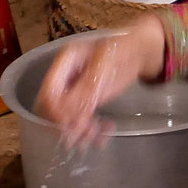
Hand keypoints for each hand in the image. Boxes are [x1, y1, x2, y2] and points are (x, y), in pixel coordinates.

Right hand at [33, 14, 167, 147]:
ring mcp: (74, 91)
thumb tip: (71, 120)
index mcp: (64, 62)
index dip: (56, 114)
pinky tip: (106, 132)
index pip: (48, 94)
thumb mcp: (105, 66)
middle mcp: (64, 78)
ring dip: (80, 133)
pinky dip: (91, 131)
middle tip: (88, 135)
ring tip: (98, 138)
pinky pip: (81, 122)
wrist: (138, 51)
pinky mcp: (86, 102)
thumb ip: (87, 90)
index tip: (73, 128)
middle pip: (54, 110)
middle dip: (68, 126)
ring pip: (66, 120)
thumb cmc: (122, 50)